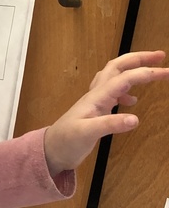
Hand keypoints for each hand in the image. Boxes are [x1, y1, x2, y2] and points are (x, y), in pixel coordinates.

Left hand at [44, 50, 168, 176]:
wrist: (50, 152)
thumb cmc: (66, 142)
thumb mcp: (88, 134)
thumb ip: (110, 124)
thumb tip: (135, 119)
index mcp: (96, 97)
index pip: (126, 77)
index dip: (147, 73)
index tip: (168, 73)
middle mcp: (96, 94)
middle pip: (118, 66)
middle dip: (139, 58)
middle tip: (161, 56)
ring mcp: (94, 101)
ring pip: (114, 76)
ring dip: (133, 69)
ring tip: (152, 71)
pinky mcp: (95, 111)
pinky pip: (112, 92)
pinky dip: (125, 89)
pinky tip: (132, 101)